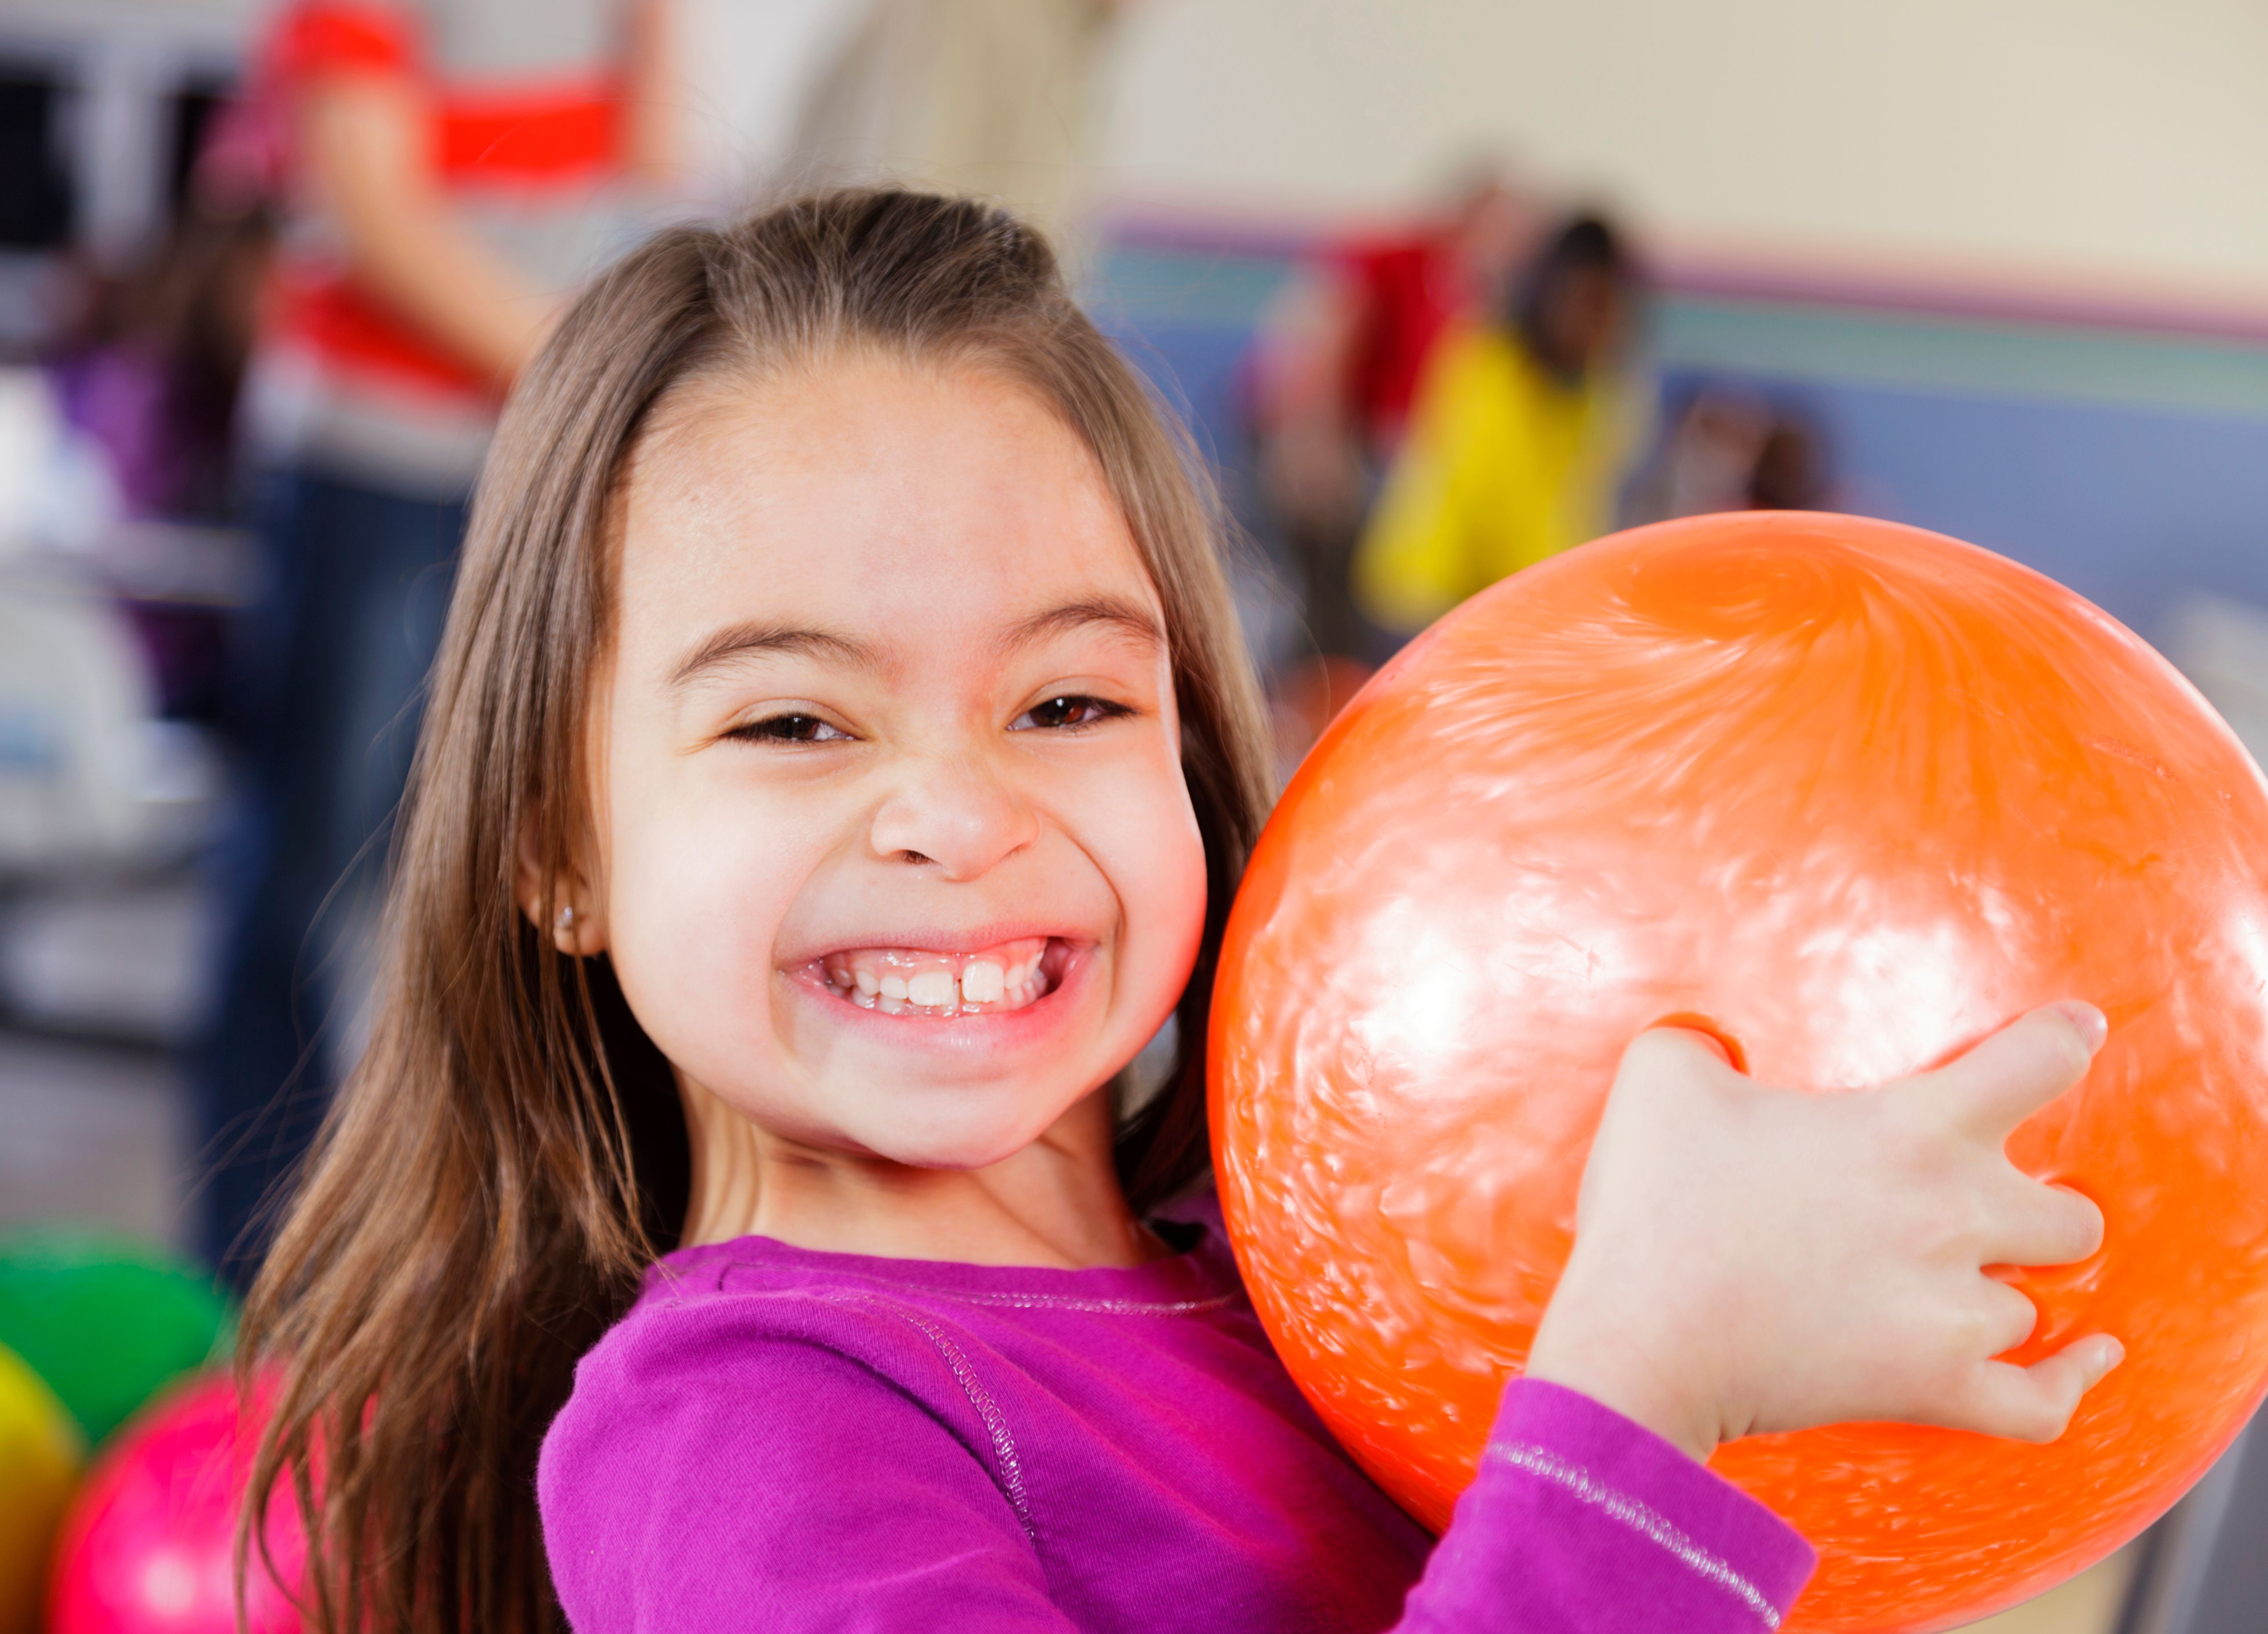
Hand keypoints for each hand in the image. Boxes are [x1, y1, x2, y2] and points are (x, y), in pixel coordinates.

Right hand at [1525, 1004, 2123, 1461]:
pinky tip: (2089, 1355)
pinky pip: (2042, 1400)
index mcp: (1912, 1128)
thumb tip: (1718, 1051)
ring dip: (1997, 1292)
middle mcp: (1955, 1215)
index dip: (2065, 1039)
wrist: (1638, 1340)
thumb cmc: (1654, 1205)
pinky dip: (2071, 1379)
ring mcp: (1953, 1313)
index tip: (2076, 1033)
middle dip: (2032, 1207)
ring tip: (1953, 1288)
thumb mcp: (1662, 1077)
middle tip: (1976, 1206)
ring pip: (2033, 1302)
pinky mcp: (1934, 1389)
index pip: (2039, 1061)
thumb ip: (1704, 1040)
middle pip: (2069, 1213)